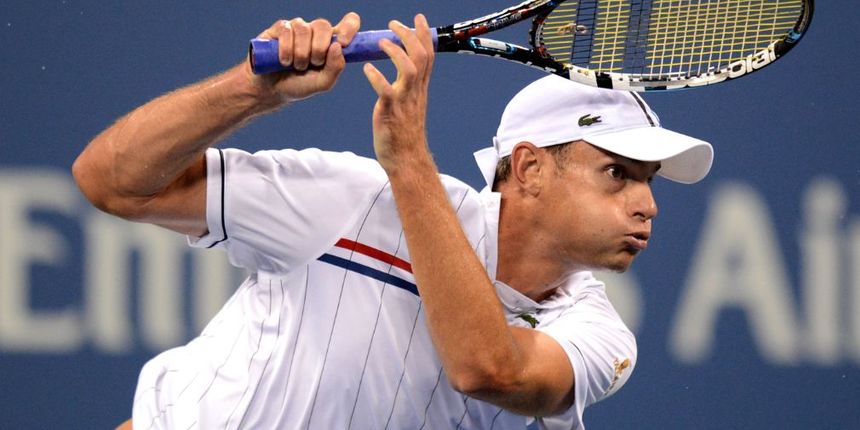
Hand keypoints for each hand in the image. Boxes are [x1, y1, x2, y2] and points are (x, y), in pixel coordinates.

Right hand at [246, 12, 360, 104]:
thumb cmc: (300, 84)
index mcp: (331, 42)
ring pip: (304, 30)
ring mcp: (298, 28)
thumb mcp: (323, 83)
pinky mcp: (280, 28)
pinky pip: (287, 31)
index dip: (349, 28)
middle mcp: (316, 32)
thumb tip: (338, 46)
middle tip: (312, 64)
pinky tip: (284, 61)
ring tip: (296, 66)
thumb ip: (335, 67)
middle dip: (318, 50)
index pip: (349, 22)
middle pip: (324, 26)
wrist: (273, 89)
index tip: (343, 43)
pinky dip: (286, 50)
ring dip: (301, 54)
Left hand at [362, 14, 434, 172]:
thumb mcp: (410, 104)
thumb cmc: (404, 133)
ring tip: (381, 42)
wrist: (406, 159)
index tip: (418, 18)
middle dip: (410, 35)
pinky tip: (367, 69)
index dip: (424, 34)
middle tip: (393, 24)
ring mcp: (404, 101)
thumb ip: (410, 86)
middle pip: (421, 56)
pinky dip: (377, 78)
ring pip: (409, 69)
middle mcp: (415, 91)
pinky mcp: (391, 112)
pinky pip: (386, 91)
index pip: (428, 55)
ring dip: (396, 51)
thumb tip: (407, 71)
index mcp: (420, 89)